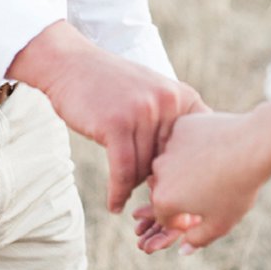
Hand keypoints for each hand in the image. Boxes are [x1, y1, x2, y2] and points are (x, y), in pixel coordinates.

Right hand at [9, 21, 206, 211]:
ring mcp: (143, 112)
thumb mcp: (152, 95)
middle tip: (152, 205)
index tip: (183, 194)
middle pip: (170, 162)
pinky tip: (114, 204)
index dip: (192, 174)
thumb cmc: (111, 88)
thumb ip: (171, 126)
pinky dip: (118, 192)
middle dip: (159, 184)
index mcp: (182, 96)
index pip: (200, 146)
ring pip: (145, 169)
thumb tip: (186, 175)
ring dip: (134, 185)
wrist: (71, 64)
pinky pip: (123, 171)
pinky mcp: (117, 124)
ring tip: (127, 195)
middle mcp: (168, 102)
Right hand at [134, 104, 270, 252]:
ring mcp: (168, 147)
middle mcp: (158, 173)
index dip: (183, 219)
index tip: (205, 213)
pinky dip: (194, 146)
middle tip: (210, 189)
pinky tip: (215, 147)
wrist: (253, 145)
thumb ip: (197, 240)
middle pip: (165, 188)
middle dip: (182, 193)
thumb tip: (183, 248)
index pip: (165, 216)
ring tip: (215, 168)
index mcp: (164, 200)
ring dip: (186, 168)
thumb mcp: (220, 223)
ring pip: (172, 163)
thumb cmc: (237, 188)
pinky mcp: (181, 126)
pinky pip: (183, 140)